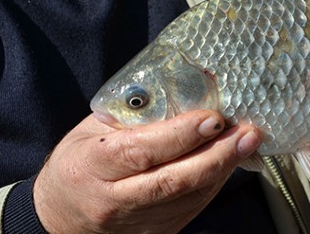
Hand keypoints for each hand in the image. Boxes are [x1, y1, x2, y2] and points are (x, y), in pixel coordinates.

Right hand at [34, 111, 260, 232]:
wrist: (62, 214)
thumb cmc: (81, 161)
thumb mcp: (95, 129)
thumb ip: (135, 114)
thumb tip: (189, 90)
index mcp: (92, 166)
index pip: (142, 151)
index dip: (181, 135)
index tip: (213, 119)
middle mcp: (113, 200)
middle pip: (174, 180)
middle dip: (218, 154)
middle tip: (247, 132)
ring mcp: (136, 223)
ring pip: (190, 196)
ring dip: (225, 167)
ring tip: (247, 141)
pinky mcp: (156, 233)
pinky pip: (193, 206)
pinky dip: (216, 182)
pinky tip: (229, 161)